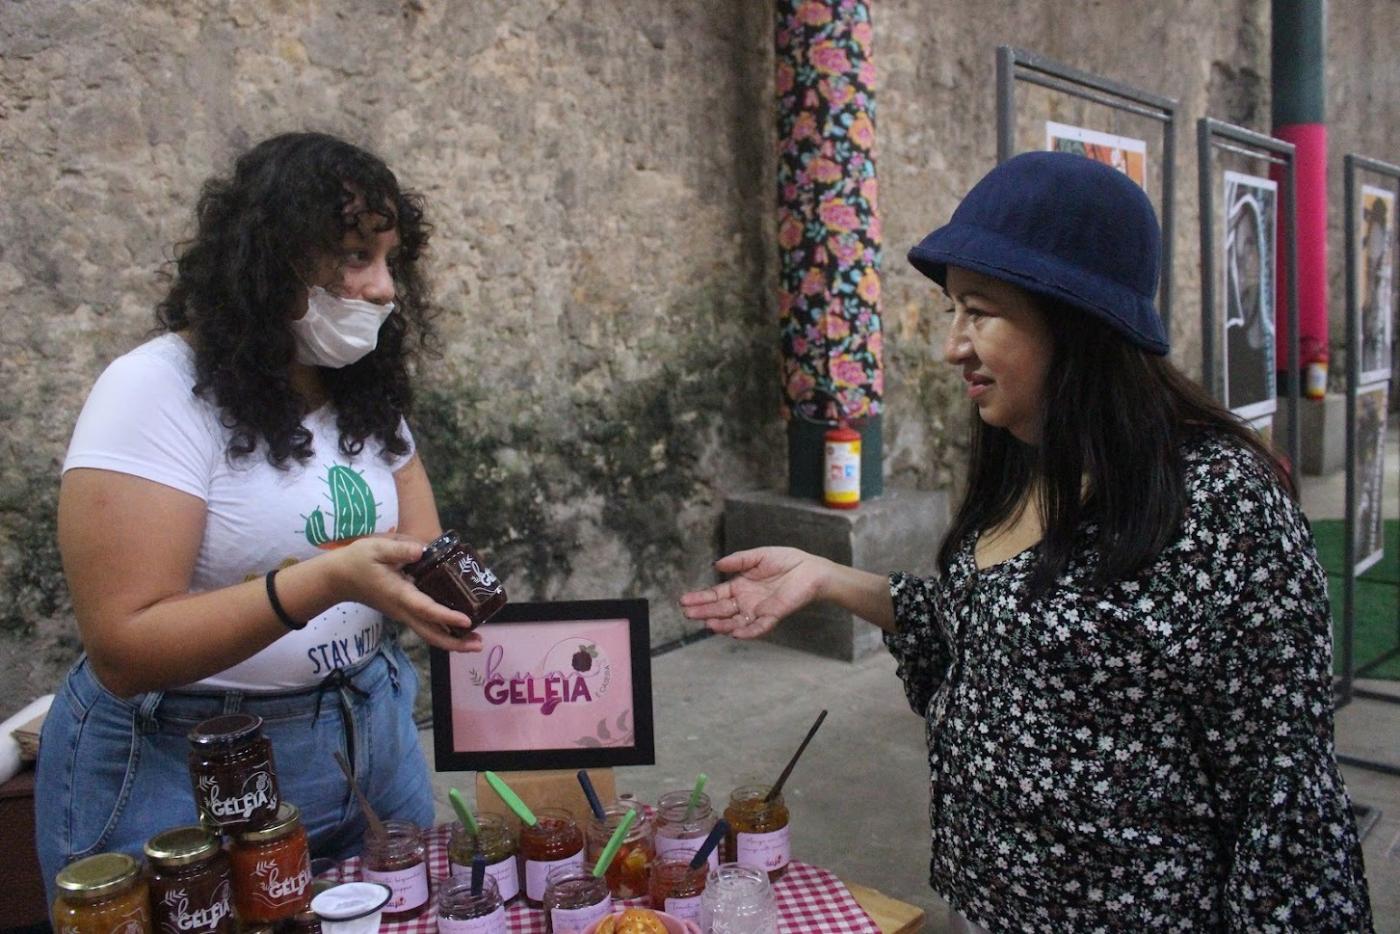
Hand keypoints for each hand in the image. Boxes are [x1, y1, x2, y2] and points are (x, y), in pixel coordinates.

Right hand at [327, 535, 483, 652]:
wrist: (337, 578)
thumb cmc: (357, 561)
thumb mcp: (376, 549)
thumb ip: (399, 550)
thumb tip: (421, 550)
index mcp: (399, 595)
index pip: (426, 610)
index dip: (447, 617)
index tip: (467, 621)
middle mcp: (403, 610)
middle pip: (431, 634)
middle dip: (456, 643)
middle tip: (479, 645)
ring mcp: (403, 613)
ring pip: (429, 633)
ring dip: (452, 641)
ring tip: (475, 642)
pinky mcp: (403, 611)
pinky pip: (426, 626)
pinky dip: (443, 631)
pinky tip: (459, 628)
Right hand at [679, 547, 829, 638]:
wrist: (811, 569)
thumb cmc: (786, 561)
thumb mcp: (758, 556)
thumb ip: (738, 561)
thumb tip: (717, 564)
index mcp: (740, 586)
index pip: (716, 595)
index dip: (701, 598)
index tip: (684, 600)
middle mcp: (746, 601)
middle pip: (721, 609)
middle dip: (704, 612)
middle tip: (687, 613)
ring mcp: (758, 610)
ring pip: (735, 621)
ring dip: (721, 624)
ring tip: (706, 624)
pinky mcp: (773, 615)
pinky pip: (758, 627)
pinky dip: (747, 631)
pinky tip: (734, 633)